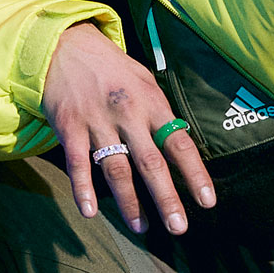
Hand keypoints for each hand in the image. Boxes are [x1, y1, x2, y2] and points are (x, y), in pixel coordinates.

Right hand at [42, 23, 216, 235]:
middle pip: (151, 163)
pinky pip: (79, 164)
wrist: (66, 46)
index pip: (179, 143)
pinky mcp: (70, 127)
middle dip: (166, 198)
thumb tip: (180, 145)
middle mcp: (128, 114)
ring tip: (140, 226)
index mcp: (152, 103)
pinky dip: (83, 189)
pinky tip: (90, 211)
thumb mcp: (144, 81)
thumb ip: (159, 114)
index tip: (207, 201)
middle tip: (178, 227)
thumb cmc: (112, 69)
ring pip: (116, 169)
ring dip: (129, 201)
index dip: (194, 174)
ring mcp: (98, 122)